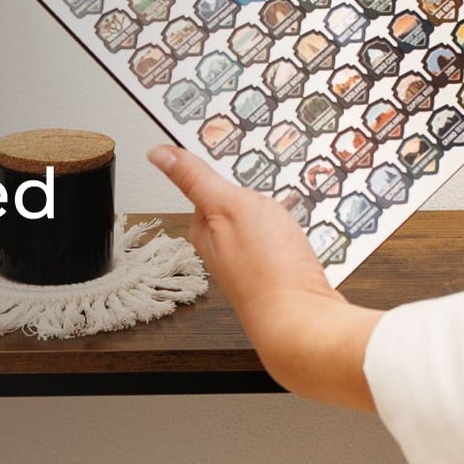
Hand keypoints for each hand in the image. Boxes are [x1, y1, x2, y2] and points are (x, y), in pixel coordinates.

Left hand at [151, 142, 379, 410]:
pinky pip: (285, 235)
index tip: (236, 140)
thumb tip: (158, 154)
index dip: (225, 161)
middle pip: (239, 198)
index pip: (208, 181)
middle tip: (274, 171)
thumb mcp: (230, 206)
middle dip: (259, 183)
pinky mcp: (278, 271)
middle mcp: (225, 247)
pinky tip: (305, 226)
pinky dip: (295, 224)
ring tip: (293, 200)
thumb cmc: (267, 270)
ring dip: (281, 204)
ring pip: (266, 216)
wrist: (304, 323)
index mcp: (205, 228)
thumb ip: (196, 178)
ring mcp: (253, 260)